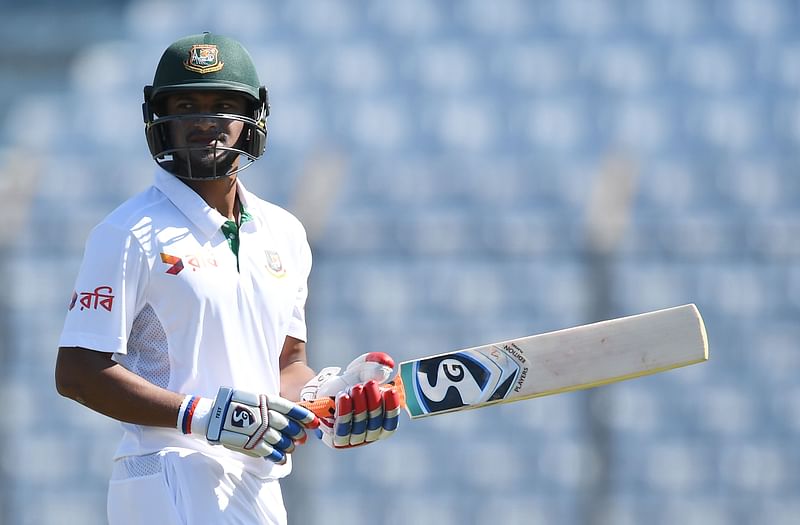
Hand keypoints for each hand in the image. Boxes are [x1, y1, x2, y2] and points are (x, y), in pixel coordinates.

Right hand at [181, 387, 318, 463]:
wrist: (213, 416)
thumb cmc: (235, 405)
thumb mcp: (255, 398)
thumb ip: (271, 406)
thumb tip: (289, 416)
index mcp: (266, 401)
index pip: (292, 410)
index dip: (305, 417)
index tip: (314, 422)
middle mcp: (265, 416)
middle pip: (289, 427)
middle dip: (298, 433)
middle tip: (302, 438)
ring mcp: (259, 431)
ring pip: (282, 441)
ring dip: (289, 446)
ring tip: (290, 448)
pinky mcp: (251, 444)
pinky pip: (270, 453)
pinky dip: (278, 457)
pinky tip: (282, 459)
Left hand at [300, 352, 400, 447]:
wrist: (321, 393)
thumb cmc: (348, 383)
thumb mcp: (363, 370)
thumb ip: (376, 363)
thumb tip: (388, 364)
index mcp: (381, 424)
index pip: (390, 423)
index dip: (392, 408)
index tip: (391, 390)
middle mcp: (369, 435)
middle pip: (376, 423)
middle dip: (374, 401)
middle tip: (370, 383)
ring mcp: (354, 440)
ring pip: (360, 425)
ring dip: (359, 405)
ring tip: (356, 387)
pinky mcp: (337, 440)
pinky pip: (343, 429)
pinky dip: (345, 412)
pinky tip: (344, 397)